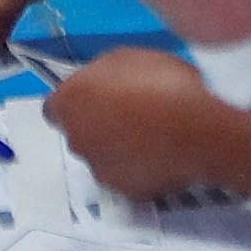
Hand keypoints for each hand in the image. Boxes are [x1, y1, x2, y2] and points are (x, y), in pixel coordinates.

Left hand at [50, 50, 250, 212]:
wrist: (195, 131)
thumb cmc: (160, 84)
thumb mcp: (130, 57)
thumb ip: (104, 73)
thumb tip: (102, 83)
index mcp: (70, 102)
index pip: (55, 107)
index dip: (77, 101)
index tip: (98, 97)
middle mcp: (76, 140)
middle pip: (80, 133)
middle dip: (98, 125)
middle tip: (130, 113)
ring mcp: (99, 170)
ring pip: (103, 157)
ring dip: (119, 148)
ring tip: (153, 135)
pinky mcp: (125, 192)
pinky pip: (129, 177)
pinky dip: (140, 169)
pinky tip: (163, 156)